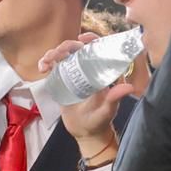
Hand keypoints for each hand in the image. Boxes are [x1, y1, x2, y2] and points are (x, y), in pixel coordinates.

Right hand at [38, 35, 132, 159]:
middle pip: (77, 48)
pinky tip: (42, 68)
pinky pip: (54, 66)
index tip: (82, 38)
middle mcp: (88, 69)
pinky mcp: (62, 80)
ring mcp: (74, 73)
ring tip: (46, 62)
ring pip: (63, 55)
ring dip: (53, 53)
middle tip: (57, 54)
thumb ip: (115, 98)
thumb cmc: (100, 121)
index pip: (99, 48)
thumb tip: (128, 87)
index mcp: (102, 71)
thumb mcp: (107, 110)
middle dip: (66, 46)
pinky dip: (46, 63)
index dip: (92, 39)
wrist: (84, 132)